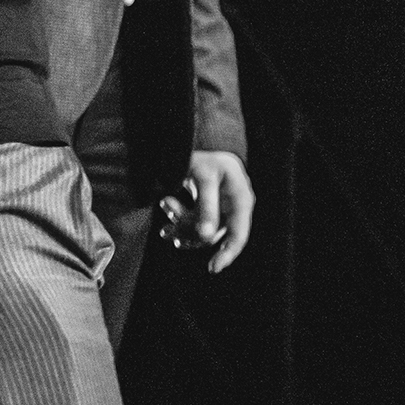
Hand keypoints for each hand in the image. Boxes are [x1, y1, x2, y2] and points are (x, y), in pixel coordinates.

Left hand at [162, 150, 253, 273]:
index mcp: (241, 198)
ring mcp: (222, 205)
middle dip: (190, 233)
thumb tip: (207, 238)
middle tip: (166, 232)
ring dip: (181, 223)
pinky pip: (196, 219)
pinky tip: (165, 204)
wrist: (195, 136)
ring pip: (202, 228)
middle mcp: (235, 204)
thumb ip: (206, 207)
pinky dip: (180, 216)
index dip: (227, 254)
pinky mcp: (209, 203)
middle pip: (215, 233)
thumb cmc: (204, 155)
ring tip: (163, 205)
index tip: (212, 269)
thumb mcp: (203, 178)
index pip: (238, 234)